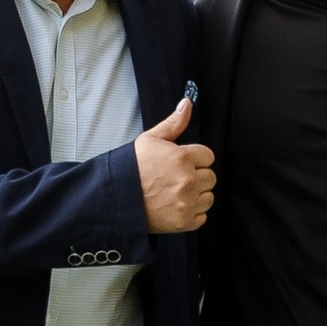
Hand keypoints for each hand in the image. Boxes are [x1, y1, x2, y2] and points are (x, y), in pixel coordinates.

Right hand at [133, 96, 214, 234]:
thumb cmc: (131, 169)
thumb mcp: (150, 139)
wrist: (116, 198)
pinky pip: (202, 216)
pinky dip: (192, 213)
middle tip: (177, 178)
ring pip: (208, 197)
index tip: (183, 163)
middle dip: (197, 176)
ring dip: (197, 195)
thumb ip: (174, 123)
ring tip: (176, 192)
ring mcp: (187, 202)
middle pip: (210, 177)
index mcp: (182, 158)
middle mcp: (188, 180)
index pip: (208, 156)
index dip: (195, 159)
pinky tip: (176, 206)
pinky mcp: (184, 221)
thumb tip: (187, 104)